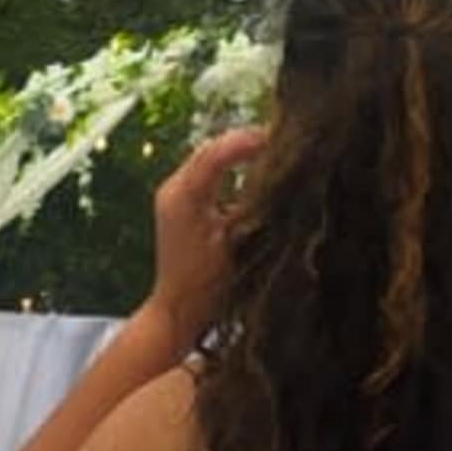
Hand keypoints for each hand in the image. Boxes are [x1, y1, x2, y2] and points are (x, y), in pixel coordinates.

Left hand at [145, 125, 265, 353]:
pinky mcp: (177, 205)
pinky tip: (248, 170)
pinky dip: (227, 167)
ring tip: (266, 150)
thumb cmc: (206, 284)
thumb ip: (252, 204)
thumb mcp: (234, 241)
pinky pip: (204, 174)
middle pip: (210, 149)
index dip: (246, 141)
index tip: (276, 139)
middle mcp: (173, 188)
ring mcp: (173, 195)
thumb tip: (278, 173)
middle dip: (242, 142)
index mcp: (184, 194)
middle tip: (276, 140)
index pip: (215, 152)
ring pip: (206, 159)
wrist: (177, 311)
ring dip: (235, 152)